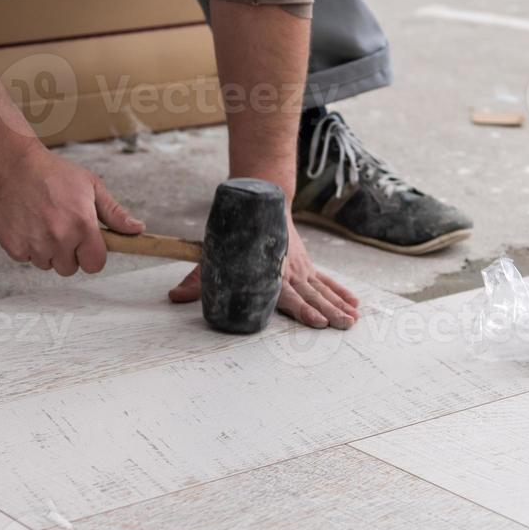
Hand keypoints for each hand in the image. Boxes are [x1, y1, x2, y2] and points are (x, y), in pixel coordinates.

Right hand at [0, 145, 143, 275]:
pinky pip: (27, 259)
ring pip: (48, 264)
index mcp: (82, 225)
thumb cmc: (51, 172)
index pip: (95, 264)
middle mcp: (60, 239)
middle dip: (68, 253)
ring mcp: (35, 245)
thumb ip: (114, 213)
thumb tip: (137, 229)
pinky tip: (26, 223)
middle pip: (70, 268)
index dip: (92, 255)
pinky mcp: (15, 248)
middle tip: (60, 227)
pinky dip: (27, 246)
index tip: (86, 245)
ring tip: (41, 221)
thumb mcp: (90, 185)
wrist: (10, 164)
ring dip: (46, 250)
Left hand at [168, 220, 359, 329]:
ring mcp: (301, 268)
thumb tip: (173, 297)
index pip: (287, 295)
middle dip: (329, 311)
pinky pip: (327, 281)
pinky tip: (355, 304)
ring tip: (354, 319)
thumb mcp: (214, 259)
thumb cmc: (235, 238)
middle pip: (312, 295)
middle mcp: (289, 271)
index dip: (302, 309)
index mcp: (269, 273)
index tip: (316, 321)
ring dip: (340, 304)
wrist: (262, 205)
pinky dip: (341, 291)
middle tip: (344, 324)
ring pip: (323, 289)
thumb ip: (196, 281)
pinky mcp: (307, 265)